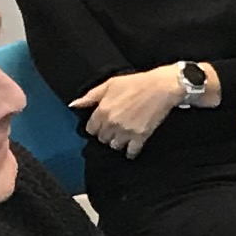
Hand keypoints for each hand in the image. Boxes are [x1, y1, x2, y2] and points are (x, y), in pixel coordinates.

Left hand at [71, 64, 189, 153]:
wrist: (161, 87)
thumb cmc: (136, 83)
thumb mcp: (110, 84)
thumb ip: (90, 96)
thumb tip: (74, 104)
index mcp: (102, 110)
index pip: (91, 129)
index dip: (96, 127)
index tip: (101, 125)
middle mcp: (112, 123)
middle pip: (102, 139)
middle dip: (106, 135)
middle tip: (113, 129)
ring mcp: (126, 131)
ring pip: (115, 146)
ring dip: (118, 142)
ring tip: (123, 137)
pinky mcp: (140, 136)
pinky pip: (131, 151)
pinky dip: (130, 152)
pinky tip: (132, 148)